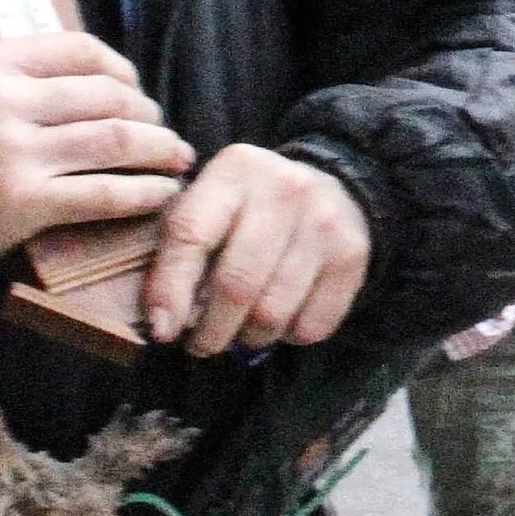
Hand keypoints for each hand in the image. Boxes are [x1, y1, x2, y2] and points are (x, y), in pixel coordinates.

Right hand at [0, 32, 193, 284]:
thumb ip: (16, 77)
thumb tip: (94, 76)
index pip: (82, 49)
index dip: (124, 70)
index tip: (136, 91)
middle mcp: (3, 100)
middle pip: (109, 95)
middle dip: (149, 114)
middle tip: (164, 133)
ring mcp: (13, 152)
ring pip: (117, 141)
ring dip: (160, 151)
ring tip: (176, 160)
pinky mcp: (22, 203)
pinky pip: (106, 193)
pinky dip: (145, 192)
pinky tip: (161, 194)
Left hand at [140, 147, 371, 355]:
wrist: (333, 183)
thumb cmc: (250, 205)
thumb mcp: (209, 200)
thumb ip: (180, 247)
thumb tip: (163, 321)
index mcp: (235, 170)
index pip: (191, 235)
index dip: (170, 290)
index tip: (161, 330)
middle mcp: (284, 190)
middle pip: (237, 284)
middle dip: (211, 330)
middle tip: (200, 345)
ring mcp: (323, 223)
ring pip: (273, 313)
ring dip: (249, 338)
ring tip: (240, 333)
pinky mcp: (352, 256)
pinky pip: (312, 325)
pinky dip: (288, 336)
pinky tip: (281, 319)